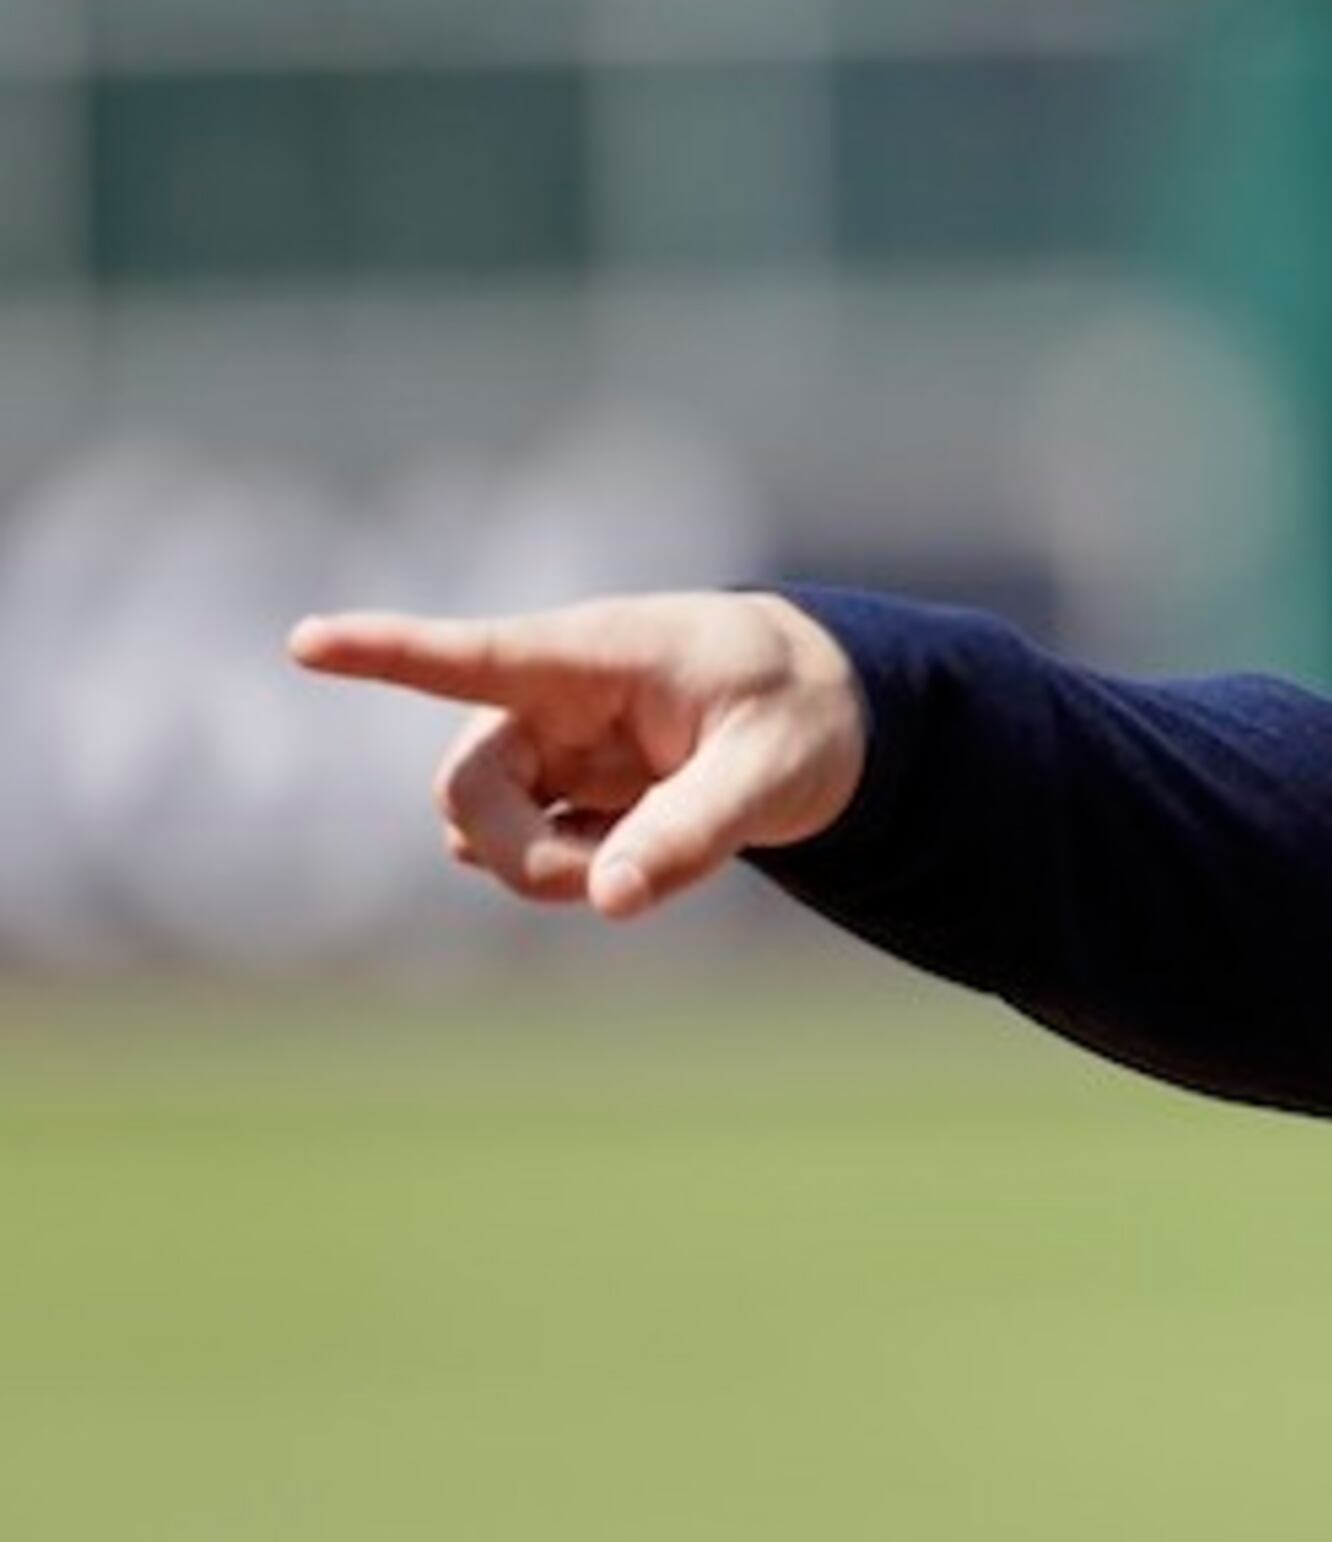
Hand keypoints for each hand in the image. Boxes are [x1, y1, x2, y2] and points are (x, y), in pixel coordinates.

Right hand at [287, 593, 866, 921]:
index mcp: (592, 656)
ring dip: (549, 867)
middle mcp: (548, 701)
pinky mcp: (554, 794)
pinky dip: (575, 874)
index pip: (473, 655)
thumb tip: (611, 900)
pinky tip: (640, 849)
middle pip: (465, 790)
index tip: (305, 641)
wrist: (817, 711)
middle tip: (606, 881)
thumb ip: (696, 831)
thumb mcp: (774, 771)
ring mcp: (545, 750)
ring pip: (483, 832)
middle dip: (517, 854)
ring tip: (654, 848)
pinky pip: (526, 855)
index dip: (385, 652)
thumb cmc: (799, 711)